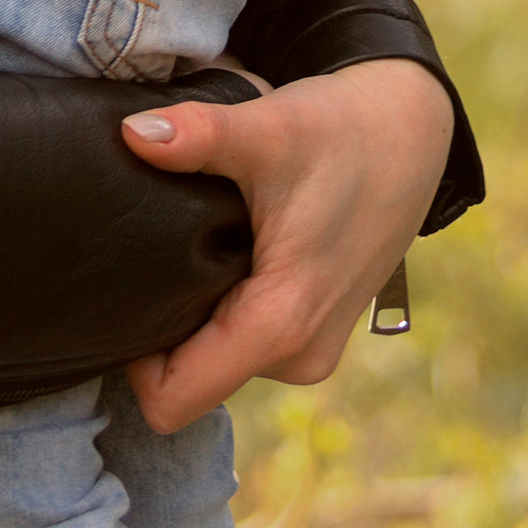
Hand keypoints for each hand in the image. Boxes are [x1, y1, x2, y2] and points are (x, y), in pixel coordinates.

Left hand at [117, 58, 453, 431]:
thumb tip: (133, 135)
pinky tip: (217, 249)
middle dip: (157, 328)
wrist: (409, 132)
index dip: (131, 358)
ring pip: (213, 359)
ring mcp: (307, 350)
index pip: (172, 399)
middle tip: (141, 255)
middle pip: (186, 379)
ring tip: (185, 242)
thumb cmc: (340, 131)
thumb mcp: (268, 128)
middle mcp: (296, 357)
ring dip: (192, 312)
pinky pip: (239, 341)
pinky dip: (221, 304)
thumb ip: (200, 135)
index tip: (118, 291)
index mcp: (281, 327)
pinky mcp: (311, 332)